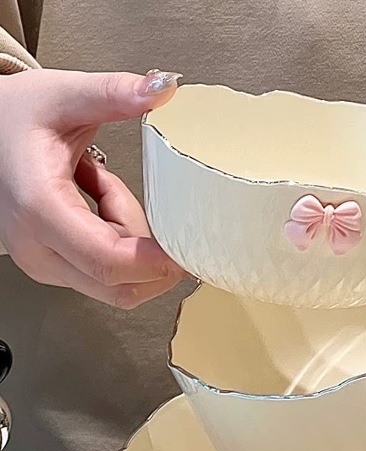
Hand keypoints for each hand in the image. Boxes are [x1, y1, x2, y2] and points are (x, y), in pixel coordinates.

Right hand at [0, 68, 186, 307]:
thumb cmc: (11, 117)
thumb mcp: (64, 95)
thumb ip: (114, 93)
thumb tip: (162, 88)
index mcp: (40, 207)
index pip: (109, 261)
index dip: (156, 264)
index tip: (187, 250)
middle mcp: (37, 246)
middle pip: (120, 285)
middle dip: (153, 257)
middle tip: (157, 210)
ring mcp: (44, 263)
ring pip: (118, 284)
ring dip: (134, 245)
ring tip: (107, 190)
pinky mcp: (53, 268)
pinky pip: (107, 276)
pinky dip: (121, 245)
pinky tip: (100, 205)